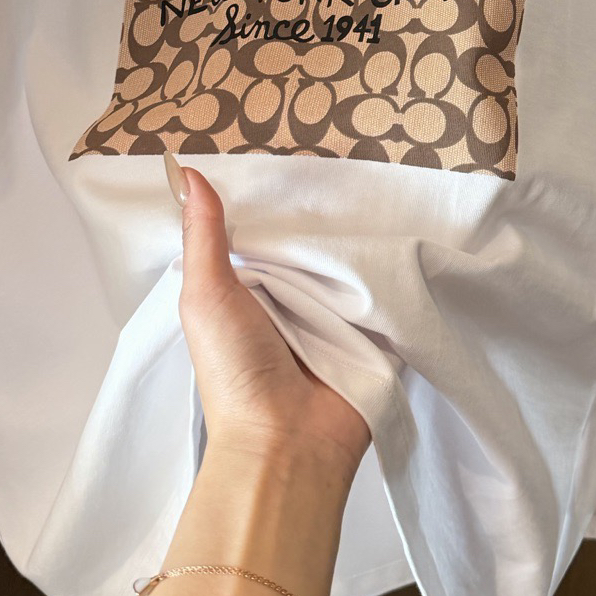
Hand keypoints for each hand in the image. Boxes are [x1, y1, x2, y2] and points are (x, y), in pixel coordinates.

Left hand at [173, 165, 370, 481]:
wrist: (287, 444)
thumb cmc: (235, 371)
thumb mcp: (207, 295)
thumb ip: (203, 236)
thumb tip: (184, 170)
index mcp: (247, 293)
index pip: (265, 236)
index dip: (277, 203)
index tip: (295, 150)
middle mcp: (290, 303)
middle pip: (312, 247)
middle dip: (327, 216)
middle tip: (352, 156)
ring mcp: (334, 319)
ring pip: (349, 265)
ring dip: (363, 241)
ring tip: (387, 181)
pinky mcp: (373, 335)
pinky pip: (384, 292)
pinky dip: (392, 271)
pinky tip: (411, 228)